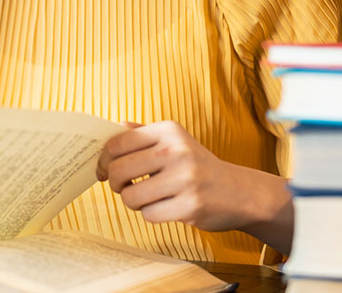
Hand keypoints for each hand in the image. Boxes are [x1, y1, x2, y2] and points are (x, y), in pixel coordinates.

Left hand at [95, 121, 291, 243]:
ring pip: (130, 196)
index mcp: (168, 130)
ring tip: (147, 198)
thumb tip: (113, 127)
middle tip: (122, 187)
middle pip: (118, 170)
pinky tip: (165, 207)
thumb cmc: (199, 166)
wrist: (239, 192)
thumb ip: (144, 133)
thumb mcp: (175, 141)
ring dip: (133, 201)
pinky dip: (151, 214)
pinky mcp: (190, 205)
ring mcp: (184, 178)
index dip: (102, 160)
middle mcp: (176, 150)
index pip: (117, 143)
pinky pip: (149, 214)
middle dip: (114, 183)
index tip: (102, 170)